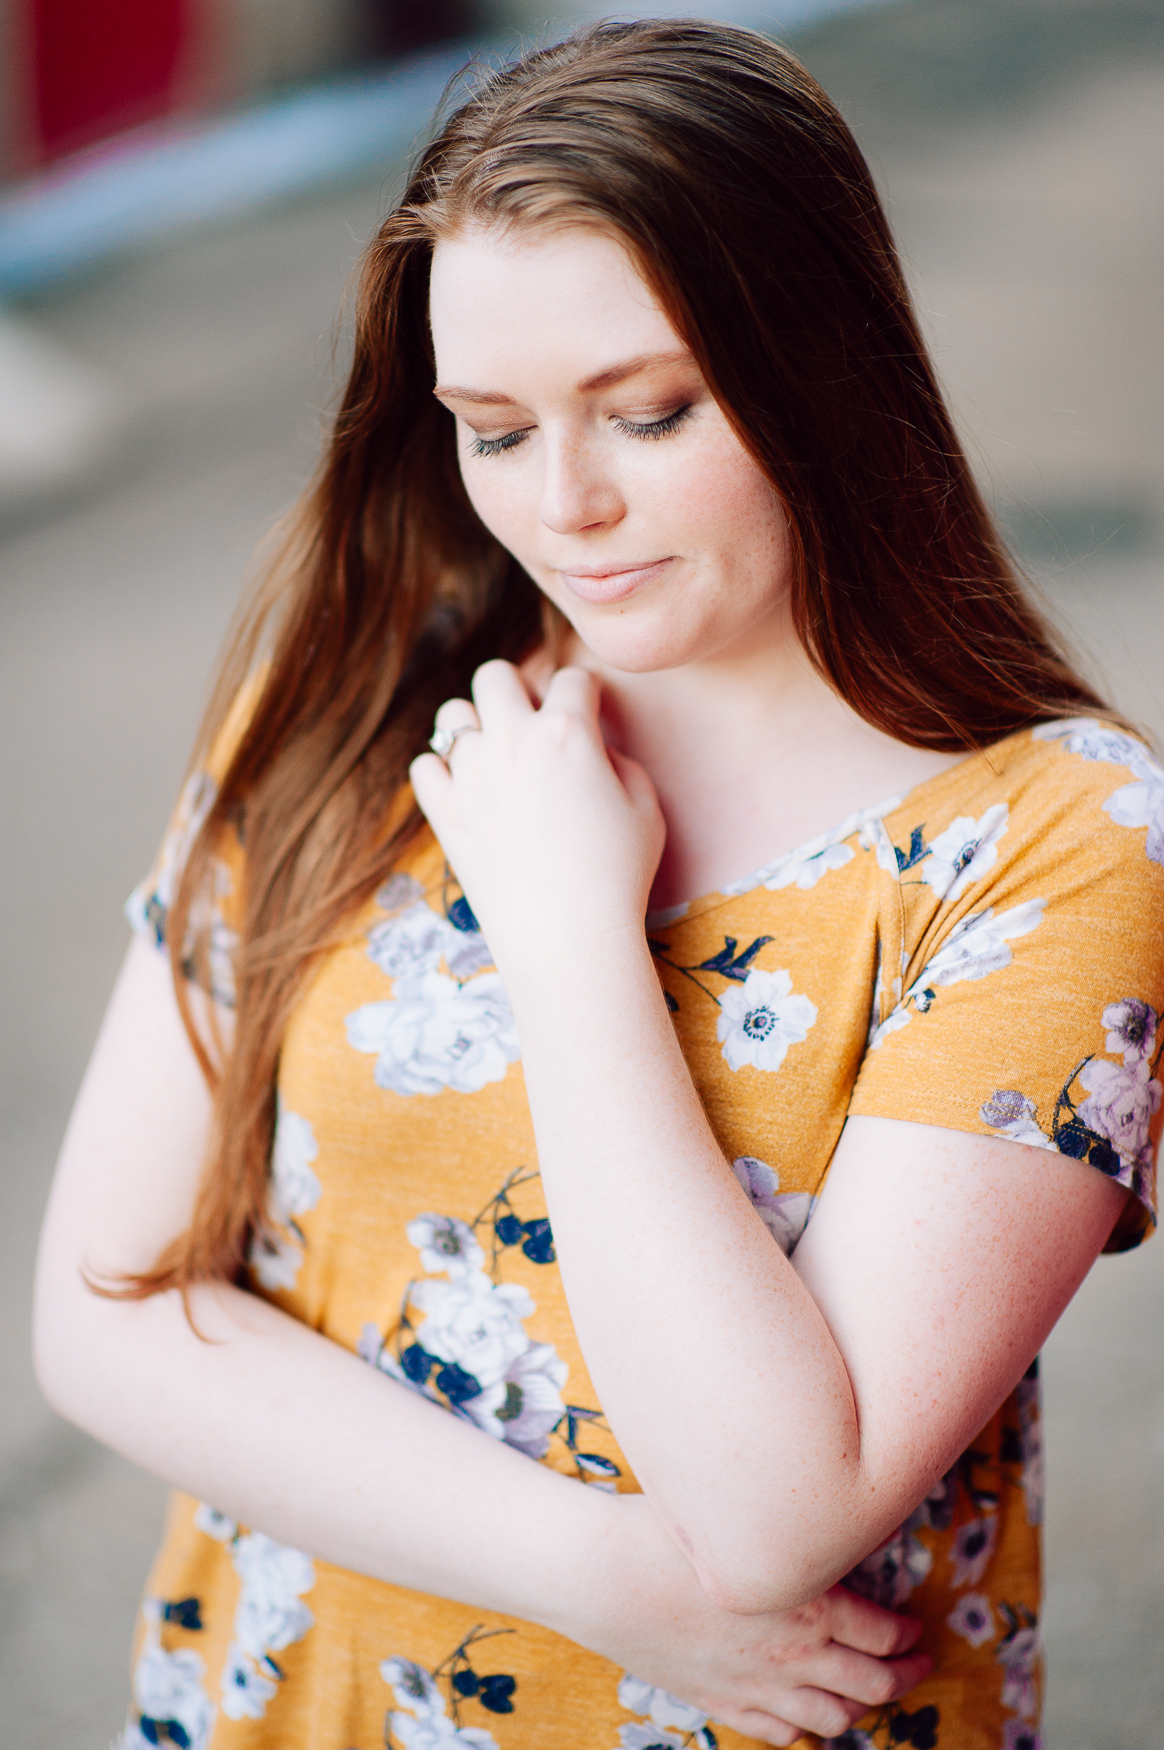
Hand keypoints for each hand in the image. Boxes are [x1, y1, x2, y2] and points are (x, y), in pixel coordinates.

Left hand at [410, 661, 664, 979]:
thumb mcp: (646, 805)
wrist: (568, 936)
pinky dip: (443, 772)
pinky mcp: (444, 811)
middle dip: (518, 689)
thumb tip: (593, 746)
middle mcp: (512, 741)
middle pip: (497, 674)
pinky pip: (424, 766)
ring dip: (476, 726)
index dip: (585, 691)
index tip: (587, 708)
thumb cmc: (617, 874)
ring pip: (453, 715)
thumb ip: (618, 758)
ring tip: (498, 757)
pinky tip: (469, 791)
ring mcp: (470, 775)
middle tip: (534, 722)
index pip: (573, 677)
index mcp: (567, 731)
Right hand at [563, 1494, 930, 1745]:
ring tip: (868, 1696)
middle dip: (904, 1677)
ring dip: (859, 1710)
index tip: (916, 1630)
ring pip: (831, 1719)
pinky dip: (803, 1731)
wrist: (606, 1578)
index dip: (908, 1637)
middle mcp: (793, 1655)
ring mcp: (757, 1686)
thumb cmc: (670, 1529)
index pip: (882, 1634)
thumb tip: (839, 1504)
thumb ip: (797, 1519)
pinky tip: (806, 1718)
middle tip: (918, 1667)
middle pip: (871, 1684)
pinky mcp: (722, 1701)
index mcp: (808, 1604)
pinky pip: (779, 1733)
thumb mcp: (743, 1513)